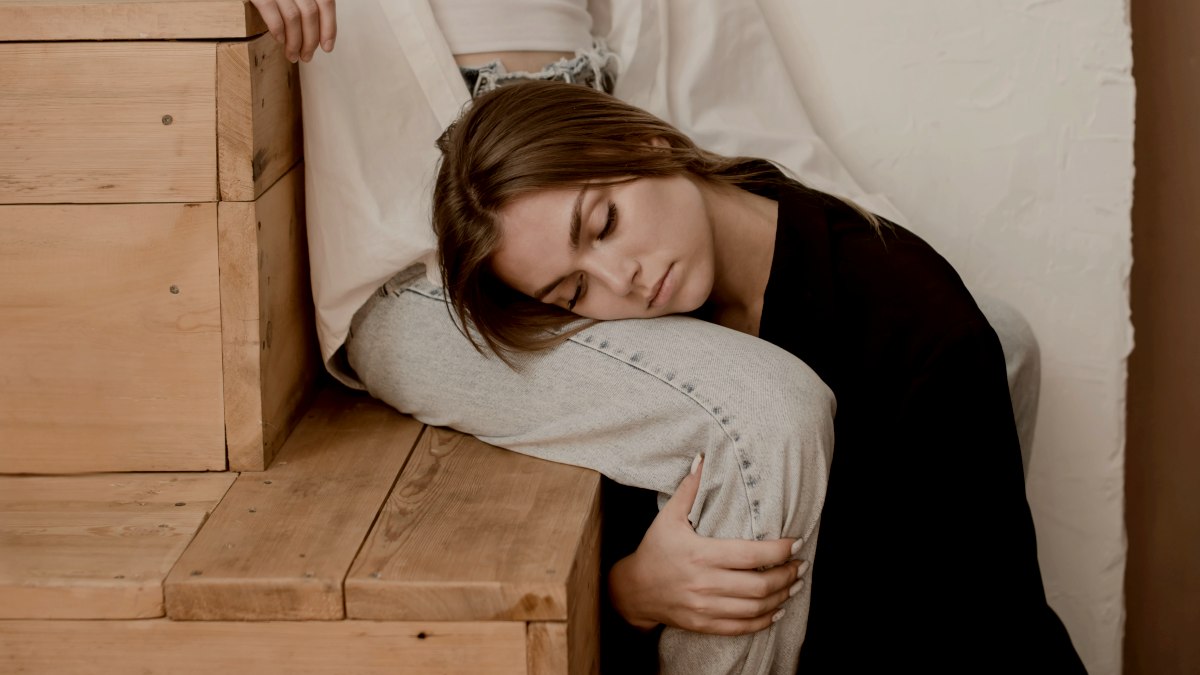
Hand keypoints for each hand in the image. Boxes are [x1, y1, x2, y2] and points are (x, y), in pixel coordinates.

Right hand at [249, 0, 336, 62]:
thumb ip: (305, 6)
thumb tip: (316, 35)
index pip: (326, 3)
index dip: (329, 27)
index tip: (327, 47)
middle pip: (310, 13)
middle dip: (310, 41)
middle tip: (306, 57)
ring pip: (293, 17)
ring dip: (295, 42)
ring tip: (292, 55)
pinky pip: (272, 12)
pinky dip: (278, 30)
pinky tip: (279, 40)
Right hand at [607, 456, 806, 635]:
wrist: (634, 591)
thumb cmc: (654, 550)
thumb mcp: (668, 517)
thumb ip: (688, 489)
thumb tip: (702, 458)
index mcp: (701, 554)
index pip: (751, 555)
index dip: (779, 551)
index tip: (796, 542)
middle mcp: (705, 583)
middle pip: (760, 585)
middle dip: (787, 575)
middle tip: (801, 565)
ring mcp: (705, 607)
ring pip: (755, 608)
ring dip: (781, 596)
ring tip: (795, 584)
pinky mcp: (704, 624)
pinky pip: (742, 628)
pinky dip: (764, 620)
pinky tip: (777, 610)